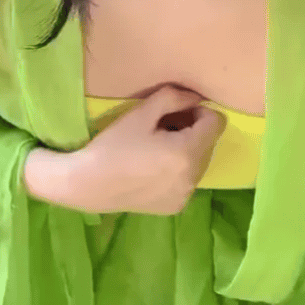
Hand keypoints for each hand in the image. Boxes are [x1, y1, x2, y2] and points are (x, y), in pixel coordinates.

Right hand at [23, 85, 225, 214]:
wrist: (88, 184)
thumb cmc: (113, 145)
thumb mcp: (142, 113)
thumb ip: (174, 98)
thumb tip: (196, 97)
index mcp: (188, 152)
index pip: (216, 122)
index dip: (198, 112)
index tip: (173, 114)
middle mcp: (193, 178)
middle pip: (209, 143)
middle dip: (192, 131)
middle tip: (161, 129)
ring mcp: (185, 196)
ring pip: (200, 163)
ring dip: (186, 151)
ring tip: (155, 149)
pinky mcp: (175, 207)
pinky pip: (187, 181)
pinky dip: (177, 171)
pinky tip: (151, 169)